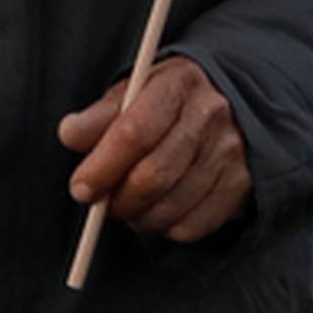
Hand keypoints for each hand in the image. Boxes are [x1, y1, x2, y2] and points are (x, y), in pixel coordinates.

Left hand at [60, 54, 253, 244]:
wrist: (233, 101)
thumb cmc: (171, 101)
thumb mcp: (135, 92)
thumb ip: (100, 115)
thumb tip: (70, 134)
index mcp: (179, 84)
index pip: (135, 132)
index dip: (102, 166)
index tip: (81, 187)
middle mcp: (210, 115)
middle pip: (153, 175)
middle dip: (118, 200)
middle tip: (103, 202)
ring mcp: (230, 152)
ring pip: (171, 207)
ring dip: (140, 217)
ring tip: (132, 204)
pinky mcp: (241, 185)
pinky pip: (193, 226)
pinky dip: (168, 228)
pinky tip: (162, 208)